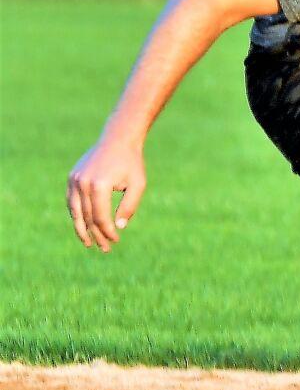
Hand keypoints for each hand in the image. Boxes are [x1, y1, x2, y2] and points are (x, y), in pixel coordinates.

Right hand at [67, 137, 145, 251]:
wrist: (118, 140)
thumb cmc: (131, 163)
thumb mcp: (138, 184)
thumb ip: (129, 206)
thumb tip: (118, 227)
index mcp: (99, 186)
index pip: (100, 217)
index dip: (107, 231)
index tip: (116, 240)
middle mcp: (83, 183)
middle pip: (87, 217)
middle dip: (96, 235)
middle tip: (105, 249)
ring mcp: (74, 180)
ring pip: (75, 211)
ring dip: (81, 229)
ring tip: (88, 243)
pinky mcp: (72, 178)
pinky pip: (72, 201)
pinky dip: (77, 214)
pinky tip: (83, 225)